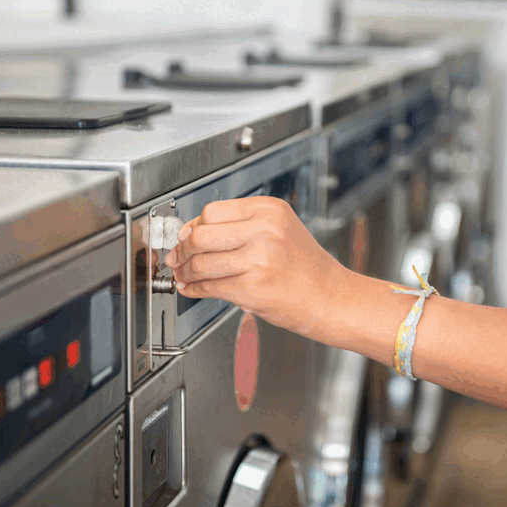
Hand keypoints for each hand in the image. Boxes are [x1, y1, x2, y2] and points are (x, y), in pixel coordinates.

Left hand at [164, 196, 345, 334]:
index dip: (193, 226)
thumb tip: (192, 232)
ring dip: (186, 272)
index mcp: (269, 210)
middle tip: (177, 258)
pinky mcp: (252, 287)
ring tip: (184, 276)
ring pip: (202, 262)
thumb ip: (240, 226)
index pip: (212, 211)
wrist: (330, 296)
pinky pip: (210, 286)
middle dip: (182, 249)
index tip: (185, 237)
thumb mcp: (279, 230)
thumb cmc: (305, 268)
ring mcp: (258, 258)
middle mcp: (264, 229)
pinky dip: (195, 289)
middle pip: (201, 234)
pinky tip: (192, 288)